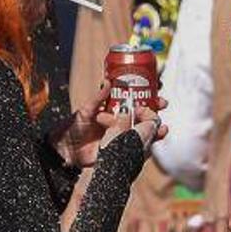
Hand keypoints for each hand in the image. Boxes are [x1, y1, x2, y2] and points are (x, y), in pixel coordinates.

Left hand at [52, 85, 168, 166]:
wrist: (67, 151)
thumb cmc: (74, 127)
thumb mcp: (86, 110)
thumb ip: (98, 97)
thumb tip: (108, 81)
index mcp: (114, 108)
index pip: (135, 97)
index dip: (148, 92)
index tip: (157, 86)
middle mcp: (122, 120)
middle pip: (145, 112)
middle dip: (157, 108)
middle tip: (163, 104)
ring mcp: (124, 134)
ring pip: (145, 129)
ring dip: (157, 126)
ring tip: (163, 126)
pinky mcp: (124, 148)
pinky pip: (140, 145)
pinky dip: (151, 142)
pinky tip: (158, 139)